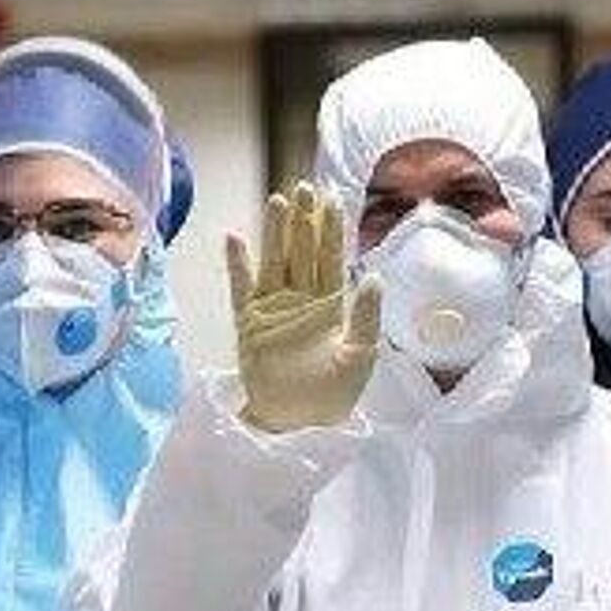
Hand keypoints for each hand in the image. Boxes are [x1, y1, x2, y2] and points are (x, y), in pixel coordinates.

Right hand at [229, 180, 381, 433]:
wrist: (298, 421)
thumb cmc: (333, 393)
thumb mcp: (361, 355)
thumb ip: (367, 316)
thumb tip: (375, 277)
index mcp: (332, 306)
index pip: (331, 259)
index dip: (331, 229)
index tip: (332, 199)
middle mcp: (302, 300)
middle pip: (302, 252)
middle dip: (304, 221)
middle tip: (305, 189)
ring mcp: (274, 309)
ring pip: (275, 261)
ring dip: (276, 232)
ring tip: (278, 202)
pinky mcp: (249, 323)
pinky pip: (242, 288)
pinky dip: (238, 265)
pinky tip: (235, 239)